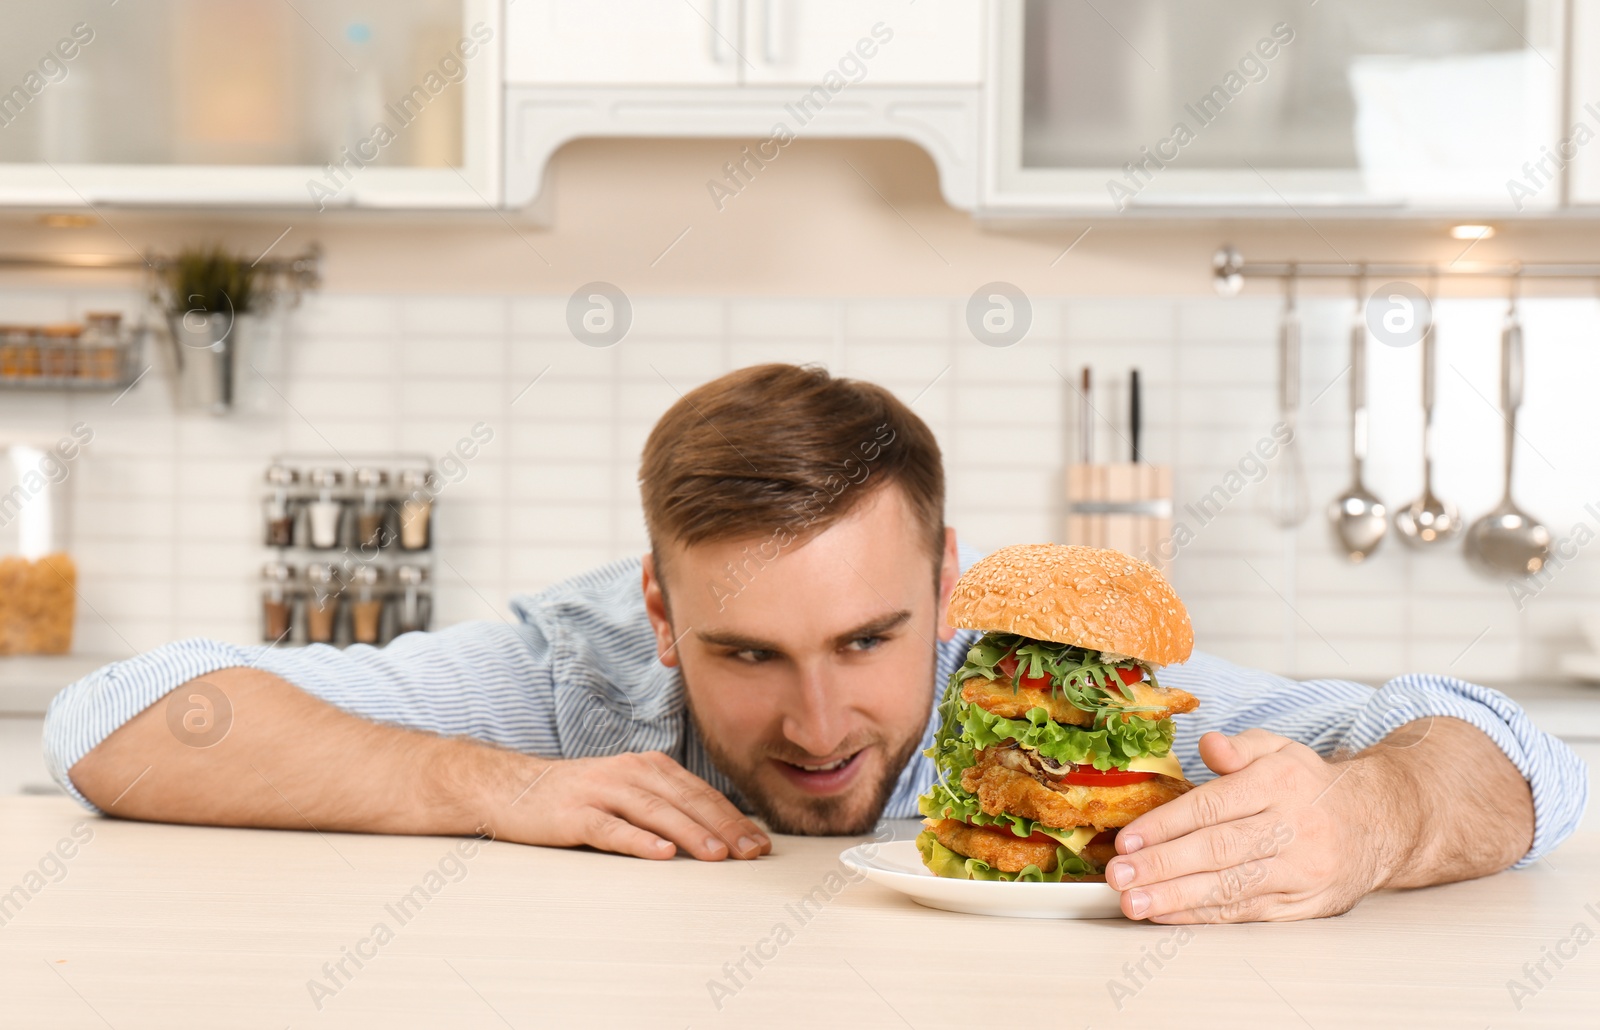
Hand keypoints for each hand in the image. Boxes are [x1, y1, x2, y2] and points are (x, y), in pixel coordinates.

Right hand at [492, 751, 771, 861]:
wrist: (512, 788)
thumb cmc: (577, 797)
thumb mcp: (626, 792)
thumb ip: (664, 805)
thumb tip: (715, 833)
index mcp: (648, 767)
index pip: (700, 793)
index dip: (733, 817)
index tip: (759, 843)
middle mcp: (630, 773)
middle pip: (686, 800)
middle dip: (724, 827)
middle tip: (753, 853)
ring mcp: (601, 791)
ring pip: (656, 812)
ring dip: (691, 833)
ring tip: (719, 855)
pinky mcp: (574, 814)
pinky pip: (612, 828)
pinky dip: (639, 840)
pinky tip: (662, 853)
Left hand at [1103, 729, 1400, 922]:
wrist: (1378, 823)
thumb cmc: (1311, 787)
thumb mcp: (1280, 749)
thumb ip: (1241, 746)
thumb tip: (1209, 745)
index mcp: (1280, 784)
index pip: (1214, 807)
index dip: (1166, 825)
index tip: (1128, 840)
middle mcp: (1293, 828)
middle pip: (1218, 850)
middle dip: (1162, 866)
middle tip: (1119, 877)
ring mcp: (1301, 871)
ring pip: (1231, 887)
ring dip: (1176, 898)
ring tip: (1134, 903)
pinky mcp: (1305, 904)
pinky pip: (1247, 912)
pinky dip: (1204, 915)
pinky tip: (1168, 914)